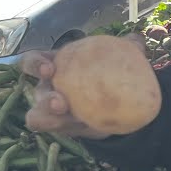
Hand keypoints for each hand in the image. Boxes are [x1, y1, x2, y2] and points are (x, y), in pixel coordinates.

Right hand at [19, 35, 148, 139]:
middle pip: (35, 92)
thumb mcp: (117, 58)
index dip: (35, 64)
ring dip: (50, 118)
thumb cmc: (107, 72)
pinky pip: (58, 131)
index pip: (32, 61)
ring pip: (39, 117)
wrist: (115, 102)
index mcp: (54, 65)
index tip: (49, 68)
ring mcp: (51, 111)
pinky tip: (85, 126)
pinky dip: (69, 129)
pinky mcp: (62, 127)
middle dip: (45, 98)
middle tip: (60, 102)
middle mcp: (47, 88)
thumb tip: (137, 39)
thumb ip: (127, 49)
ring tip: (69, 118)